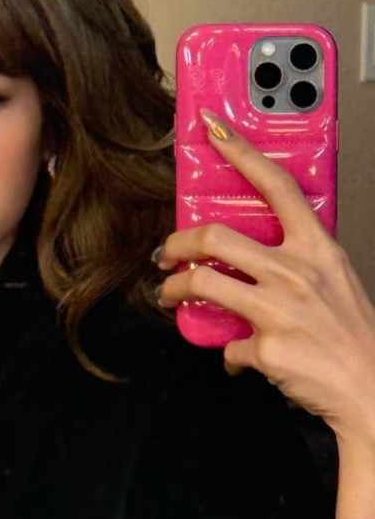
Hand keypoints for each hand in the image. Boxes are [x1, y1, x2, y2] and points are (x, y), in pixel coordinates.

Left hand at [154, 110, 374, 445]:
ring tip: (169, 295)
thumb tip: (250, 261)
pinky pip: (228, 347)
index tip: (213, 129)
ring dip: (175, 290)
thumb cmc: (351, 333)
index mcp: (318, 248)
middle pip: (215, 237)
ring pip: (202, 284)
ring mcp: (280, 310)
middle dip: (177, 243)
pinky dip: (228, 355)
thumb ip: (295, 260)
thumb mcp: (333, 279)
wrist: (372, 389)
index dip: (241, 152)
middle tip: (166, 253)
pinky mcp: (267, 348)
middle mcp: (297, 272)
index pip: (276, 185)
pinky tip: (238, 359)